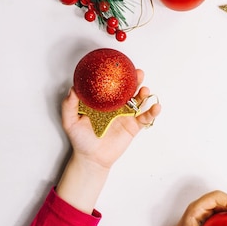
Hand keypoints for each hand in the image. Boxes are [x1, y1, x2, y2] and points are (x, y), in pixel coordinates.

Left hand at [56, 72, 160, 213]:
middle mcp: (116, 106)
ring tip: (145, 91)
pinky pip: (145, 118)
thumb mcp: (70, 121)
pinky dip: (152, 112)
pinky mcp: (133, 126)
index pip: (113, 85)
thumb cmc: (81, 140)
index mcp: (103, 102)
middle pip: (129, 89)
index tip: (122, 66)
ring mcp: (126, 115)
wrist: (92, 159)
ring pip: (139, 101)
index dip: (119, 75)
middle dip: (135, 80)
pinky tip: (156, 107)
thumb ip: (70, 105)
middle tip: (138, 73)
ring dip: (144, 94)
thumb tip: (73, 89)